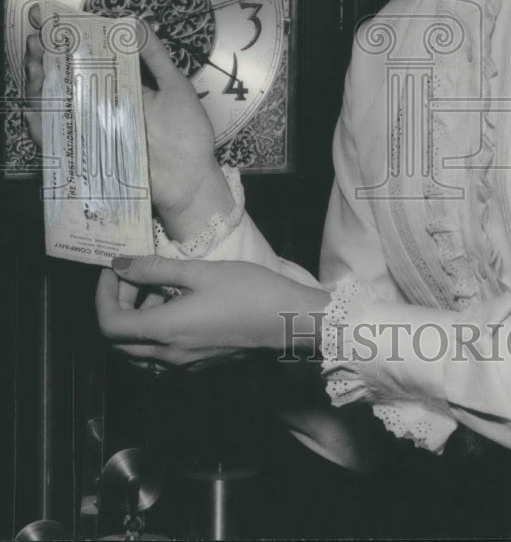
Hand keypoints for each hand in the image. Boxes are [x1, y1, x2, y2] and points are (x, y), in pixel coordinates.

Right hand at [23, 6, 232, 239]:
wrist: (191, 177)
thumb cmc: (188, 132)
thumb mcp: (175, 88)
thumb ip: (156, 58)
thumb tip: (137, 22)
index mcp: (122, 89)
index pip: (89, 64)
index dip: (68, 48)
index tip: (51, 29)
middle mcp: (103, 108)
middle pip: (66, 83)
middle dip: (45, 64)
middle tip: (35, 47)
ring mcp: (95, 132)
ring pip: (57, 109)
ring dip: (39, 89)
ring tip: (33, 70)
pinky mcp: (91, 156)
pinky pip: (61, 143)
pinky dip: (43, 130)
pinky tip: (33, 115)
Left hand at [96, 256, 329, 367]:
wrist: (288, 322)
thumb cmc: (249, 291)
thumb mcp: (201, 271)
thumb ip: (156, 269)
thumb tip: (120, 264)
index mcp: (164, 331)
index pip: (109, 325)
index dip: (103, 296)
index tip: (114, 271)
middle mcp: (167, 356)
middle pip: (118, 342)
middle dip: (116, 307)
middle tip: (132, 278)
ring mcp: (183, 366)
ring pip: (137, 351)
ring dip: (136, 321)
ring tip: (158, 290)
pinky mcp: (197, 367)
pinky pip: (158, 357)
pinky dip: (155, 333)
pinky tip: (178, 307)